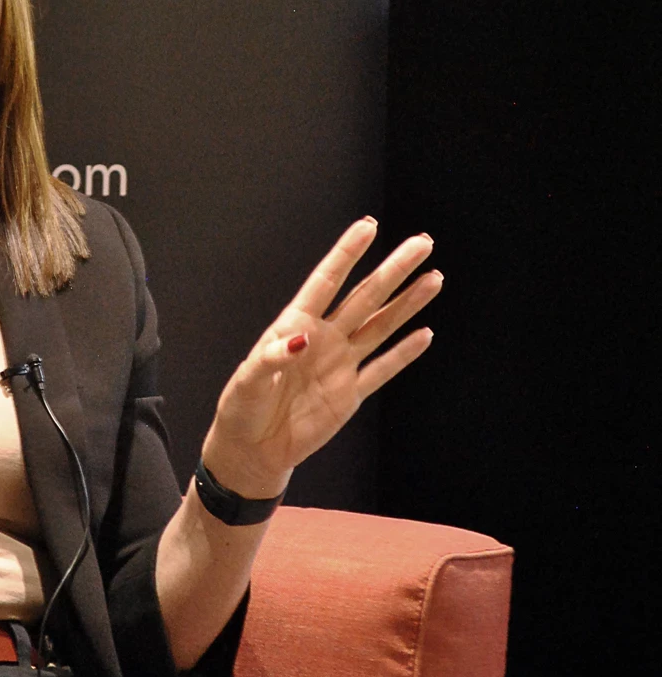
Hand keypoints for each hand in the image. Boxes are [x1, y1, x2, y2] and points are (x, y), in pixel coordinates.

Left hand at [202, 219, 441, 499]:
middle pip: (365, 296)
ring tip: (434, 279)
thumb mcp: (248, 381)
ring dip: (407, 304)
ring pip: (380, 326)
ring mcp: (340, 364)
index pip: (326, 281)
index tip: (369, 226)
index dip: (347, 254)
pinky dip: (403, 353)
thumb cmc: (243, 407)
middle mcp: (323, 338)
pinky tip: (424, 333)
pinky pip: (382, 370)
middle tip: (422, 244)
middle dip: (393, 270)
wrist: (254, 450)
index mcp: (294, 324)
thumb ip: (271, 358)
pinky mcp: (351, 394)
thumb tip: (300, 340)